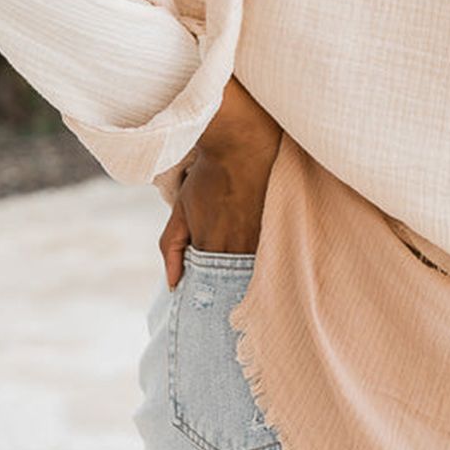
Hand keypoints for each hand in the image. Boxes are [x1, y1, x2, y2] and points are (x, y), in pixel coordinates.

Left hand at [158, 77, 282, 288]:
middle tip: (228, 302)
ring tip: (249, 281)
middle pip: (233, 286)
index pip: (208, 289)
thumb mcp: (180, 209)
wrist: (241, 143)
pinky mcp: (279, 228)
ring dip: (250, 279)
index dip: (209, 298)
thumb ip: (171, 247)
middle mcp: (238, 248)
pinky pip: (272, 255)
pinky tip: (266, 263)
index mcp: (211, 248)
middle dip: (230, 295)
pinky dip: (267, 262)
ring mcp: (261, 239)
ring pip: (254, 273)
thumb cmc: (208, 175)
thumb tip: (173, 285)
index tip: (209, 306)